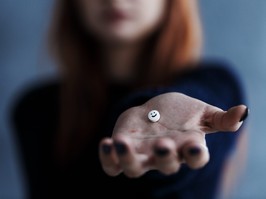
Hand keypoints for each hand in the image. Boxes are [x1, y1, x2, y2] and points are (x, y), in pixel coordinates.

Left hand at [99, 92, 247, 177]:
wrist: (158, 111)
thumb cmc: (182, 114)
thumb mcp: (202, 113)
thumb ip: (220, 117)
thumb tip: (243, 112)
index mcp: (186, 147)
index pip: (195, 158)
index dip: (195, 154)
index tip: (195, 145)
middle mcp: (164, 156)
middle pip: (165, 165)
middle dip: (164, 156)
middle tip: (163, 144)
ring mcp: (143, 156)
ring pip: (134, 168)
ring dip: (128, 158)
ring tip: (121, 142)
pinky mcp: (124, 151)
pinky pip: (113, 164)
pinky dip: (108, 157)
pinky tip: (106, 143)